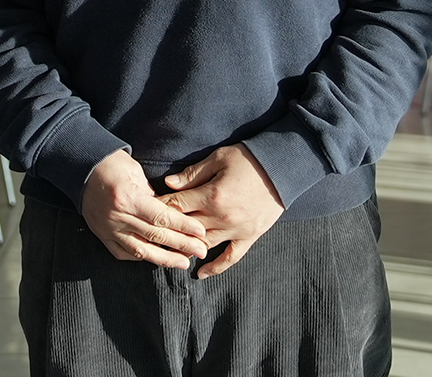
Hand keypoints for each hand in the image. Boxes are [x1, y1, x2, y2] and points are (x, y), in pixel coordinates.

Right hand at [81, 150, 209, 267]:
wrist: (81, 167)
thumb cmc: (112, 164)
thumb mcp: (136, 172)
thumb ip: (153, 195)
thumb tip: (171, 212)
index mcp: (130, 198)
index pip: (163, 217)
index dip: (184, 226)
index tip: (201, 233)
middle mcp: (119, 217)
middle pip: (156, 236)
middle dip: (181, 245)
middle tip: (201, 250)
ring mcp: (109, 228)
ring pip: (140, 250)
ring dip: (164, 259)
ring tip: (183, 263)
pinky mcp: (101, 235)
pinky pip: (122, 253)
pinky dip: (139, 257)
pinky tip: (154, 259)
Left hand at [160, 144, 284, 278]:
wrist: (283, 168)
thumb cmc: (249, 159)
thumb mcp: (219, 158)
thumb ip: (193, 173)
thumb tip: (168, 183)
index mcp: (211, 195)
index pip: (177, 205)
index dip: (160, 207)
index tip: (148, 209)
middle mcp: (221, 217)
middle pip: (186, 228)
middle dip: (168, 230)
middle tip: (151, 233)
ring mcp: (236, 230)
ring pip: (204, 245)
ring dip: (186, 250)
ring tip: (169, 253)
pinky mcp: (249, 237)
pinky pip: (231, 257)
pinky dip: (216, 268)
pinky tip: (201, 273)